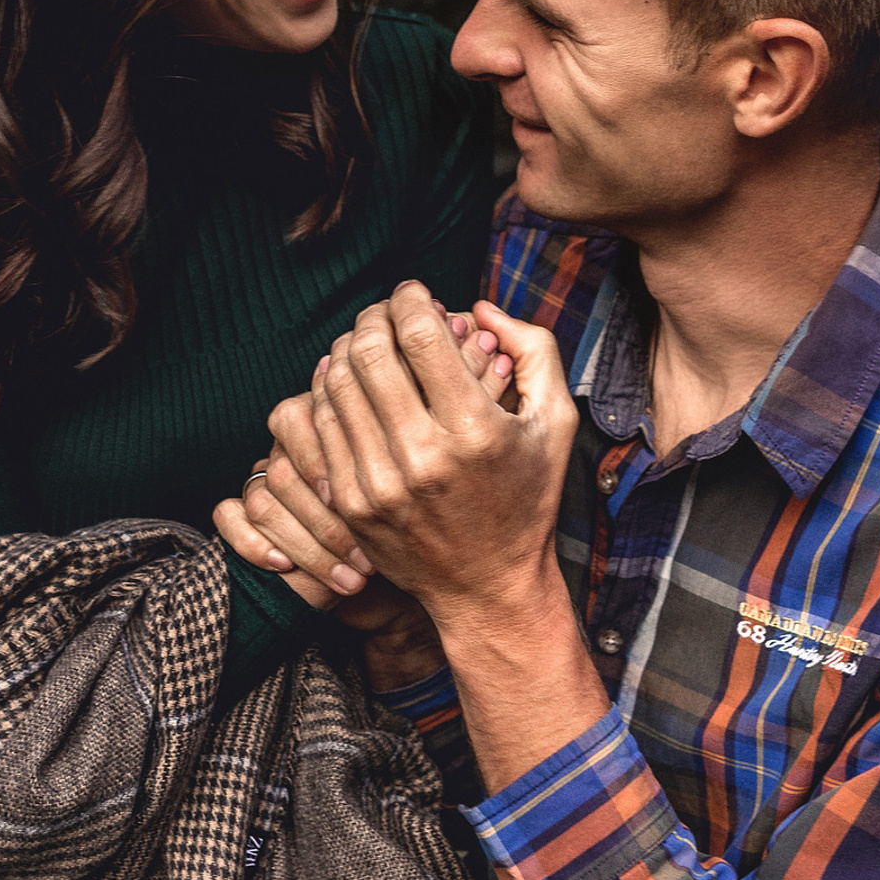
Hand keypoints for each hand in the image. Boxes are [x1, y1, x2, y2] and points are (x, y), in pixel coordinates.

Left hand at [306, 283, 604, 793]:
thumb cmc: (528, 497)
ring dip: (347, 349)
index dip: (409, 299)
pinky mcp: (351, 504)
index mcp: (475, 431)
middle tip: (386, 312)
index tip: (413, 292)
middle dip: (374, 317)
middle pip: (369, 353)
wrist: (488, 588)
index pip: (419, 335)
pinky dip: (331, 391)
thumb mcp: (555, 422)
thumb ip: (534, 350)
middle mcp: (422, 457)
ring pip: (338, 384)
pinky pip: (324, 426)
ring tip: (367, 342)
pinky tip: (348, 380)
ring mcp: (379, 484)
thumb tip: (481, 306)